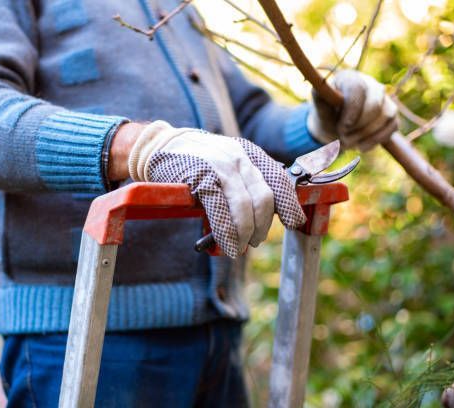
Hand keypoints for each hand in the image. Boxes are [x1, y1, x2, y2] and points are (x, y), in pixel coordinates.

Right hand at [128, 121, 305, 257]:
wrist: (159, 148)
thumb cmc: (195, 161)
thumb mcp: (226, 161)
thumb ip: (244, 180)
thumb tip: (262, 215)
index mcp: (249, 153)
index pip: (279, 180)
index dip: (289, 204)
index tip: (294, 222)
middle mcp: (238, 158)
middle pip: (264, 198)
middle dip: (263, 225)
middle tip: (256, 241)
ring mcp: (220, 168)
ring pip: (245, 207)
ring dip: (246, 234)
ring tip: (241, 247)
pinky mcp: (202, 180)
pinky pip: (221, 212)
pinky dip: (227, 234)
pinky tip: (228, 245)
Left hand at [307, 70, 398, 150]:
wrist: (334, 128)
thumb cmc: (327, 115)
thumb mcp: (319, 107)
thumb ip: (319, 97)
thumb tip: (318, 87)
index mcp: (350, 78)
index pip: (358, 89)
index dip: (352, 111)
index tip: (342, 127)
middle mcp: (370, 84)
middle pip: (375, 104)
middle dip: (358, 127)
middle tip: (343, 138)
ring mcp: (383, 98)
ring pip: (386, 115)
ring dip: (367, 135)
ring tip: (349, 143)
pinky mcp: (391, 114)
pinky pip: (393, 126)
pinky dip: (376, 140)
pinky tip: (361, 146)